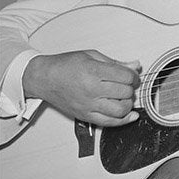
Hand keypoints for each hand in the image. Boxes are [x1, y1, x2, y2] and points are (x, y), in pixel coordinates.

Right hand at [23, 50, 141, 125]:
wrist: (44, 78)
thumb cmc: (64, 66)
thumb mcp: (91, 56)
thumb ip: (115, 63)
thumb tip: (135, 65)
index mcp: (93, 72)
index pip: (125, 76)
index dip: (133, 76)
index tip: (132, 75)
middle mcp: (91, 90)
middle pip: (125, 93)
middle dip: (131, 88)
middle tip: (128, 84)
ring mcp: (88, 105)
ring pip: (120, 110)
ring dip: (128, 104)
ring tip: (125, 97)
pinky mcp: (85, 116)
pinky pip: (109, 123)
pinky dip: (124, 120)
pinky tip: (131, 115)